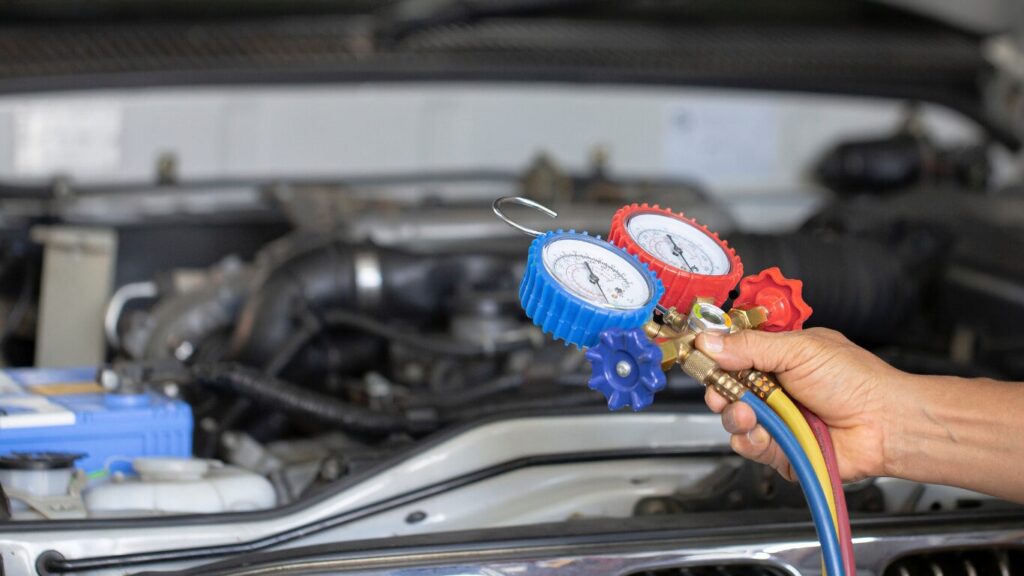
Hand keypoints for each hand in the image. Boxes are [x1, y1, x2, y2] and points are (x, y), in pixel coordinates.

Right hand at [696, 327, 904, 481]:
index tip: (700, 358)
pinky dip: (750, 440)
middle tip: (723, 391)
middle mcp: (771, 388)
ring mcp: (774, 419)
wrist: (884, 423)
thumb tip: (709, 342)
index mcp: (775, 357)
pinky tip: (763, 432)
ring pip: (732, 419)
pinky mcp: (777, 449)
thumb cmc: (856, 381)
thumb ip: (750, 346)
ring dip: (735, 416)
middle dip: (719, 390)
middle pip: (724, 388)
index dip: (713, 357)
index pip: (730, 354)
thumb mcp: (799, 349)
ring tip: (751, 414)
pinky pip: (748, 446)